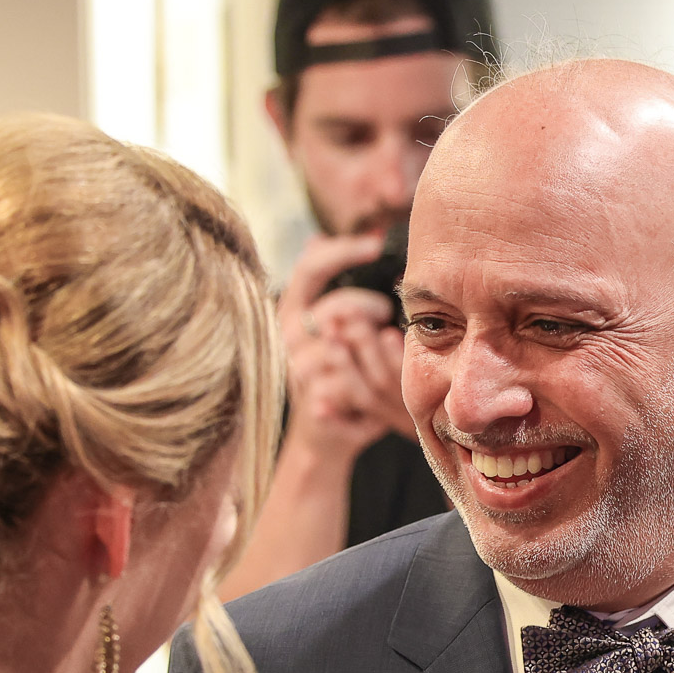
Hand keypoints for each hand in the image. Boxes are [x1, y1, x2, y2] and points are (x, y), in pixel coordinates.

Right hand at [277, 237, 414, 457]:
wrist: (325, 434)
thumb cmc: (336, 372)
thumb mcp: (332, 325)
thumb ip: (324, 286)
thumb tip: (315, 238)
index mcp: (290, 312)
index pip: (310, 270)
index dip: (342, 252)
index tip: (375, 244)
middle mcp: (288, 338)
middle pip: (335, 307)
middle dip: (369, 307)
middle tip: (385, 314)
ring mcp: (299, 371)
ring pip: (344, 347)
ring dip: (373, 347)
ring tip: (383, 347)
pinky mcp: (316, 400)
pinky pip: (352, 383)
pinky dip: (373, 379)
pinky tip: (382, 375)